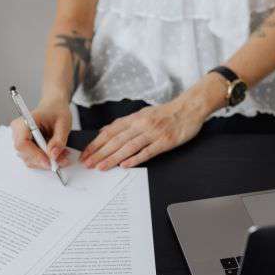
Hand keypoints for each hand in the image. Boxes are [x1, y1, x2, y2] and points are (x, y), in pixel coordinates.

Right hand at [11, 97, 71, 170]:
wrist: (53, 106)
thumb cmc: (56, 111)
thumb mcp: (63, 123)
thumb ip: (59, 140)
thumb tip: (53, 155)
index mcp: (25, 121)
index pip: (22, 143)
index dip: (35, 155)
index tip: (49, 161)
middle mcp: (18, 131)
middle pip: (25, 154)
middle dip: (44, 160)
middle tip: (61, 160)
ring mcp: (20, 139)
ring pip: (29, 159)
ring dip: (46, 161)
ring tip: (61, 155)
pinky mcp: (25, 146)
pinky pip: (32, 158)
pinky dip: (44, 159)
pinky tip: (55, 154)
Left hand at [79, 92, 207, 170]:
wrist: (189, 108)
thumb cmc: (165, 113)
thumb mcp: (142, 114)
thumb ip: (124, 123)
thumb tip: (104, 130)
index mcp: (134, 118)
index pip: (110, 132)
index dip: (96, 143)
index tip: (85, 154)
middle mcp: (141, 124)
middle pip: (116, 140)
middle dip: (99, 153)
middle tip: (87, 164)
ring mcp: (153, 133)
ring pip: (129, 146)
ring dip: (113, 158)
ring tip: (100, 166)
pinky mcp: (165, 141)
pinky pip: (147, 151)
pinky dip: (135, 158)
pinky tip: (125, 165)